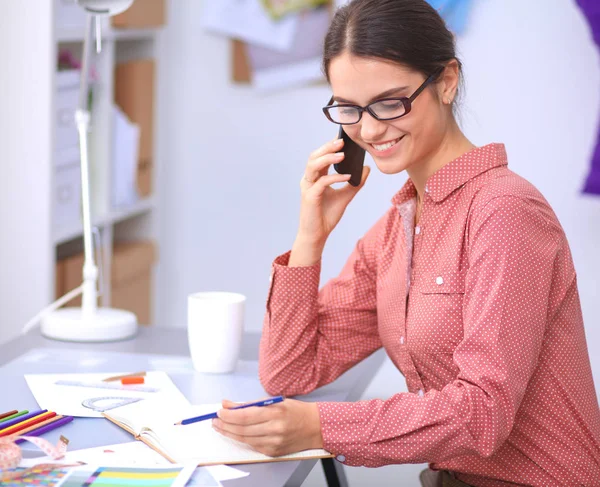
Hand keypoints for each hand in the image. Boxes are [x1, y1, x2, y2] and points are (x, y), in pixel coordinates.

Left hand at [211, 398, 322, 456]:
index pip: (245, 416)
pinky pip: (253, 446)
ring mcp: (274, 443)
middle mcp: (274, 429)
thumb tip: (229, 405)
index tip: (219, 411)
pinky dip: (242, 440)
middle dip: (225, 425)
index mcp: (275, 413)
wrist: (315, 427)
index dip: (229, 415)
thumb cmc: (296, 411)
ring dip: (230, 433)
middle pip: (242, 430)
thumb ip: (251, 404)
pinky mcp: (273, 452)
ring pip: (245, 440)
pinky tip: (236, 434)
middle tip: (216, 420)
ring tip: (221, 427)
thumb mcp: (274, 401)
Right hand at [291, 138, 369, 265]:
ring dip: (328, 158)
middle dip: (327, 147)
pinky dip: (334, 177)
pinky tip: (347, 176)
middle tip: (342, 142)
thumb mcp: (345, 196)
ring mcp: (307, 187)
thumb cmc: (327, 215)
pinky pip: (322, 182)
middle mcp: (309, 180)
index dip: (329, 146)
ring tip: (342, 154)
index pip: (320, 157)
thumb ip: (355, 183)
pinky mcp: (309, 196)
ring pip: (313, 165)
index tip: (343, 139)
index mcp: (315, 177)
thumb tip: (367, 169)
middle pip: (314, 157)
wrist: (318, 234)